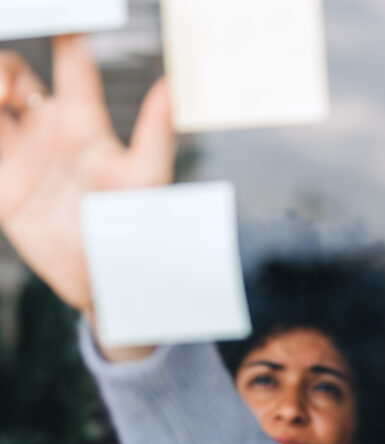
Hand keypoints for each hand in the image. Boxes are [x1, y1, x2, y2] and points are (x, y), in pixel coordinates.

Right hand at [0, 36, 173, 311]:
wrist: (107, 281)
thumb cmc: (136, 230)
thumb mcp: (147, 181)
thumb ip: (155, 133)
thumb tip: (172, 85)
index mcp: (86, 125)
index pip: (71, 65)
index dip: (65, 33)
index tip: (59, 11)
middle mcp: (50, 133)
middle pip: (16, 74)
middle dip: (6, 64)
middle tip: (10, 87)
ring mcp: (22, 156)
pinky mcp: (2, 184)